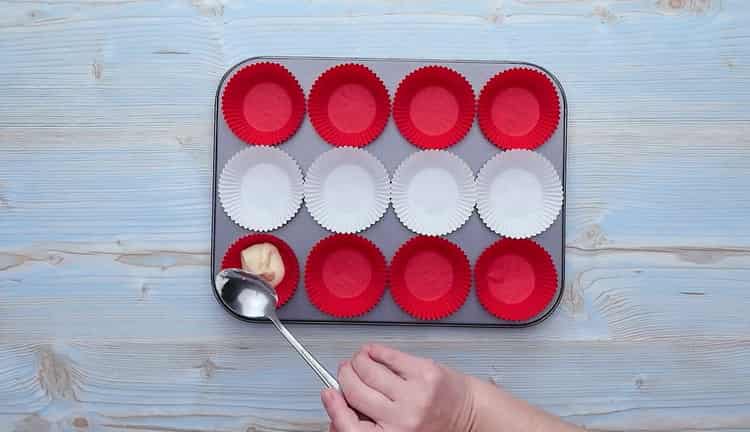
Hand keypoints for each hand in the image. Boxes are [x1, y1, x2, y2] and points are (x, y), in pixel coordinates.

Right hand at [321, 344, 474, 431]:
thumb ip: (366, 427)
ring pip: (368, 370)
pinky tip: (372, 352)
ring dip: (358, 361)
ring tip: (359, 360)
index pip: (348, 424)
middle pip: (355, 391)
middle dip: (345, 377)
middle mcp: (402, 420)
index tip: (329, 393)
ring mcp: (414, 394)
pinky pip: (388, 355)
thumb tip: (336, 410)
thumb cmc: (434, 427)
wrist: (469, 417)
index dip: (333, 406)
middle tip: (345, 371)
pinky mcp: (424, 372)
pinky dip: (375, 351)